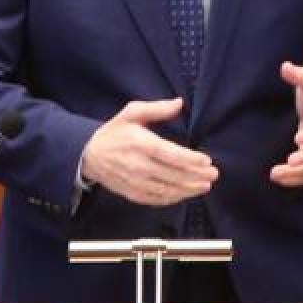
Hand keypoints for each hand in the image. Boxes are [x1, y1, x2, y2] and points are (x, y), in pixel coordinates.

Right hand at [82, 98, 218, 205]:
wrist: (89, 155)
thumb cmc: (114, 132)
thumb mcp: (132, 113)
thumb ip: (157, 108)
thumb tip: (179, 103)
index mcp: (141, 144)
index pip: (172, 155)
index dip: (191, 160)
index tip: (207, 161)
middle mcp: (139, 166)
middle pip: (174, 175)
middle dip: (196, 177)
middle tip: (213, 175)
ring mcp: (136, 182)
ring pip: (168, 190)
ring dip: (189, 190)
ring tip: (204, 187)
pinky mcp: (133, 194)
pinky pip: (157, 199)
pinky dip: (173, 199)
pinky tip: (185, 194)